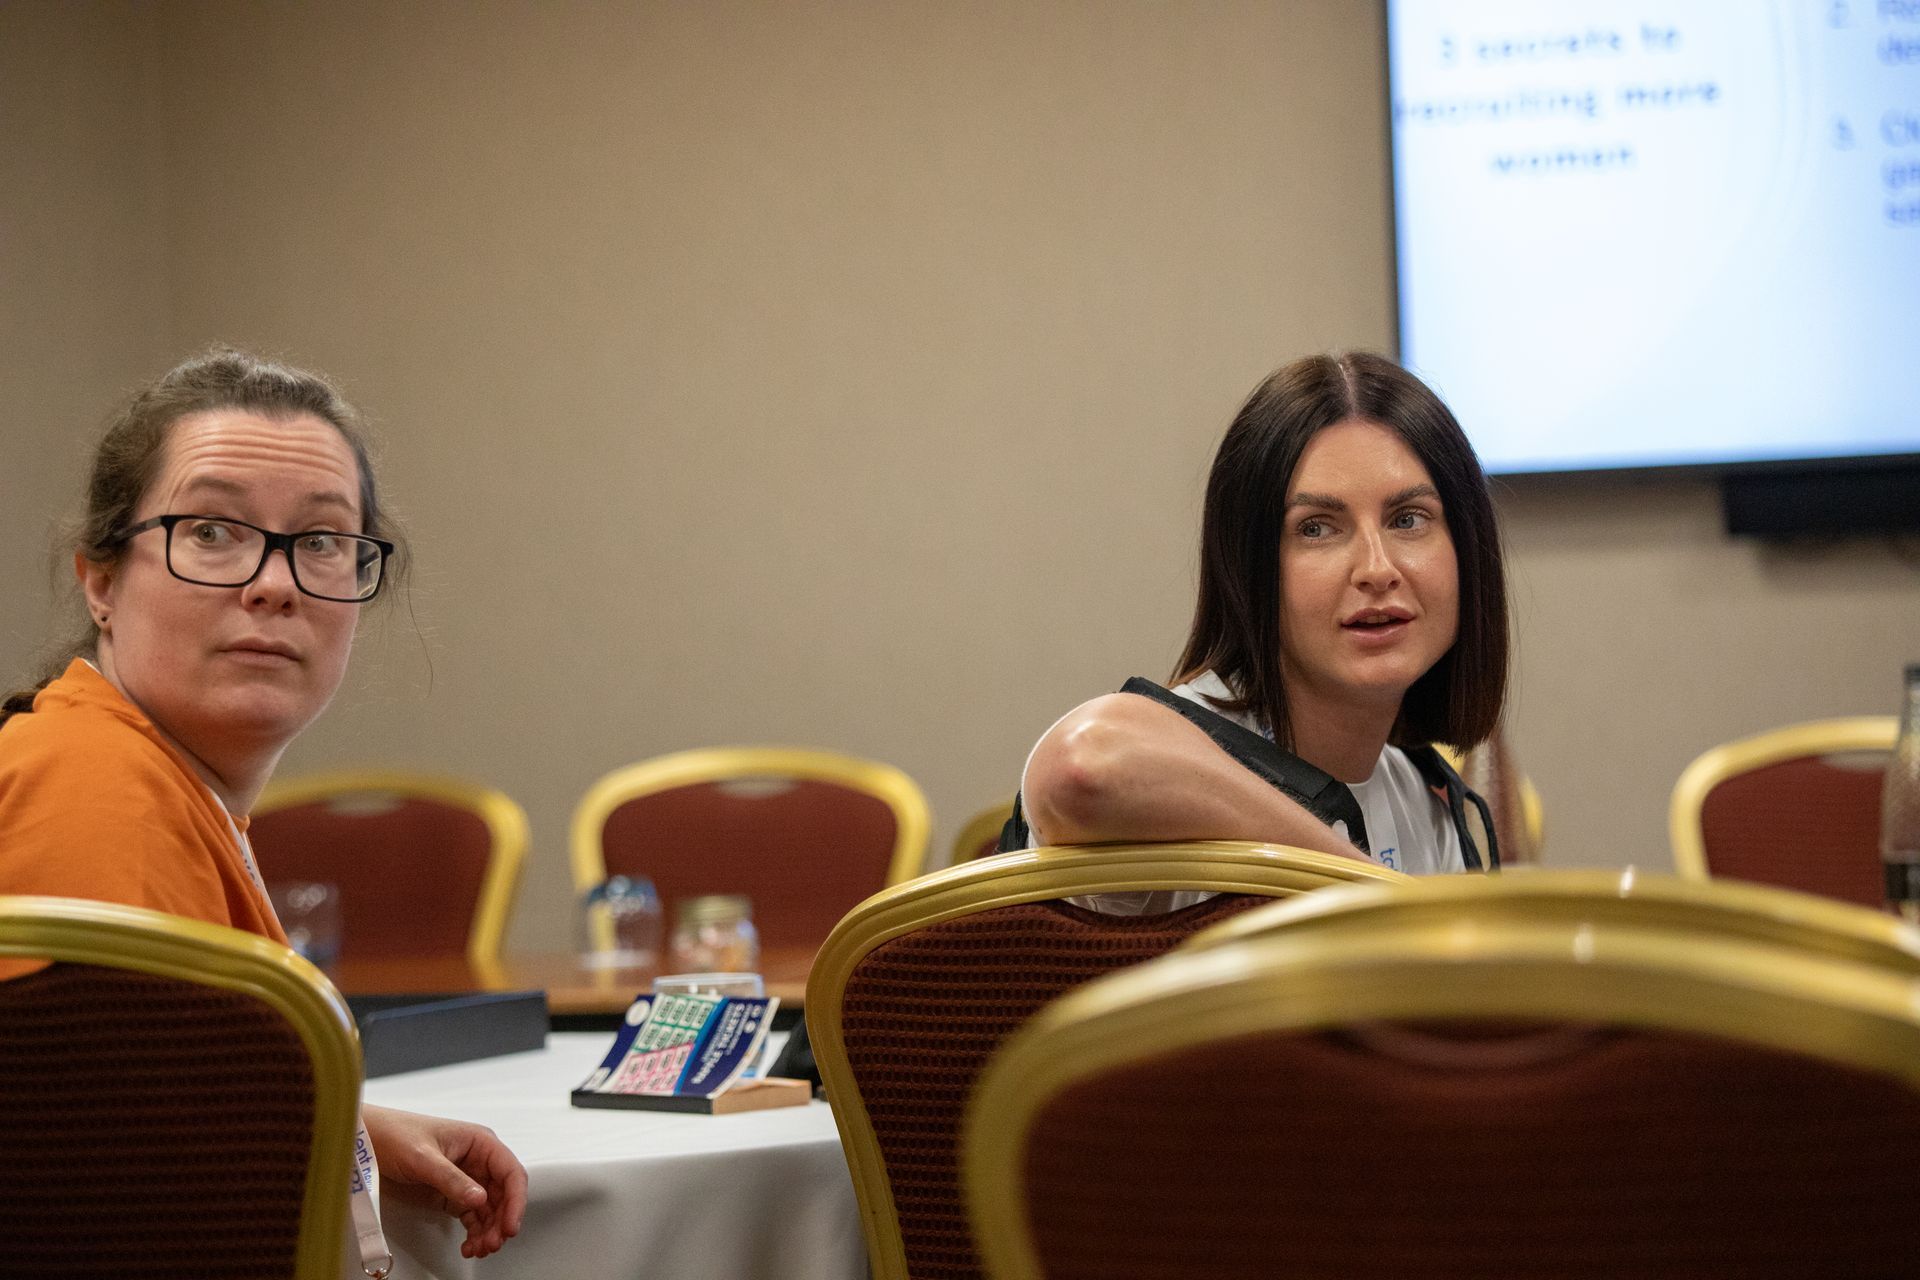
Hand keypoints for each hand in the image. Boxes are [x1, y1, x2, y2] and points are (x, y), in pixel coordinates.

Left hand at [362, 1103, 527, 1257]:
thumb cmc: (395, 1135)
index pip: (510, 1172)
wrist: (369, 1142)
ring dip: (489, 1231)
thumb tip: (478, 1199)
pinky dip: (475, 1233)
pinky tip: (469, 1245)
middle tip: (492, 1243)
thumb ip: (451, 1179)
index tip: (510, 1224)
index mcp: (480, 1143)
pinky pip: (473, 1217)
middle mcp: (478, 1161)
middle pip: (503, 1195)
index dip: (516, 1200)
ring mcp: (466, 1179)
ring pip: (490, 1210)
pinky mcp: (452, 1194)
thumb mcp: (423, 1157)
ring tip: (479, 1248)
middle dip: (501, 1221)